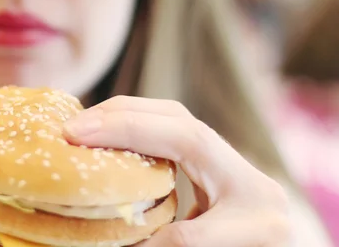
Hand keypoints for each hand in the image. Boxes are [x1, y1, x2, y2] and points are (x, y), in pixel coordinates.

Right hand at [63, 96, 290, 246]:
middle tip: (72, 128)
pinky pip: (165, 131)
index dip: (131, 133)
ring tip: (83, 127)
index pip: (184, 140)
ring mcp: (217, 153)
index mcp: (242, 180)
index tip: (81, 136)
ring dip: (122, 115)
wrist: (277, 243)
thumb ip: (182, 239)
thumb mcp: (224, 246)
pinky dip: (131, 127)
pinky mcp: (202, 158)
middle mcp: (231, 158)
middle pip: (174, 115)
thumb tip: (121, 235)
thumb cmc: (256, 244)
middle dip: (120, 115)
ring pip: (168, 115)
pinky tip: (106, 136)